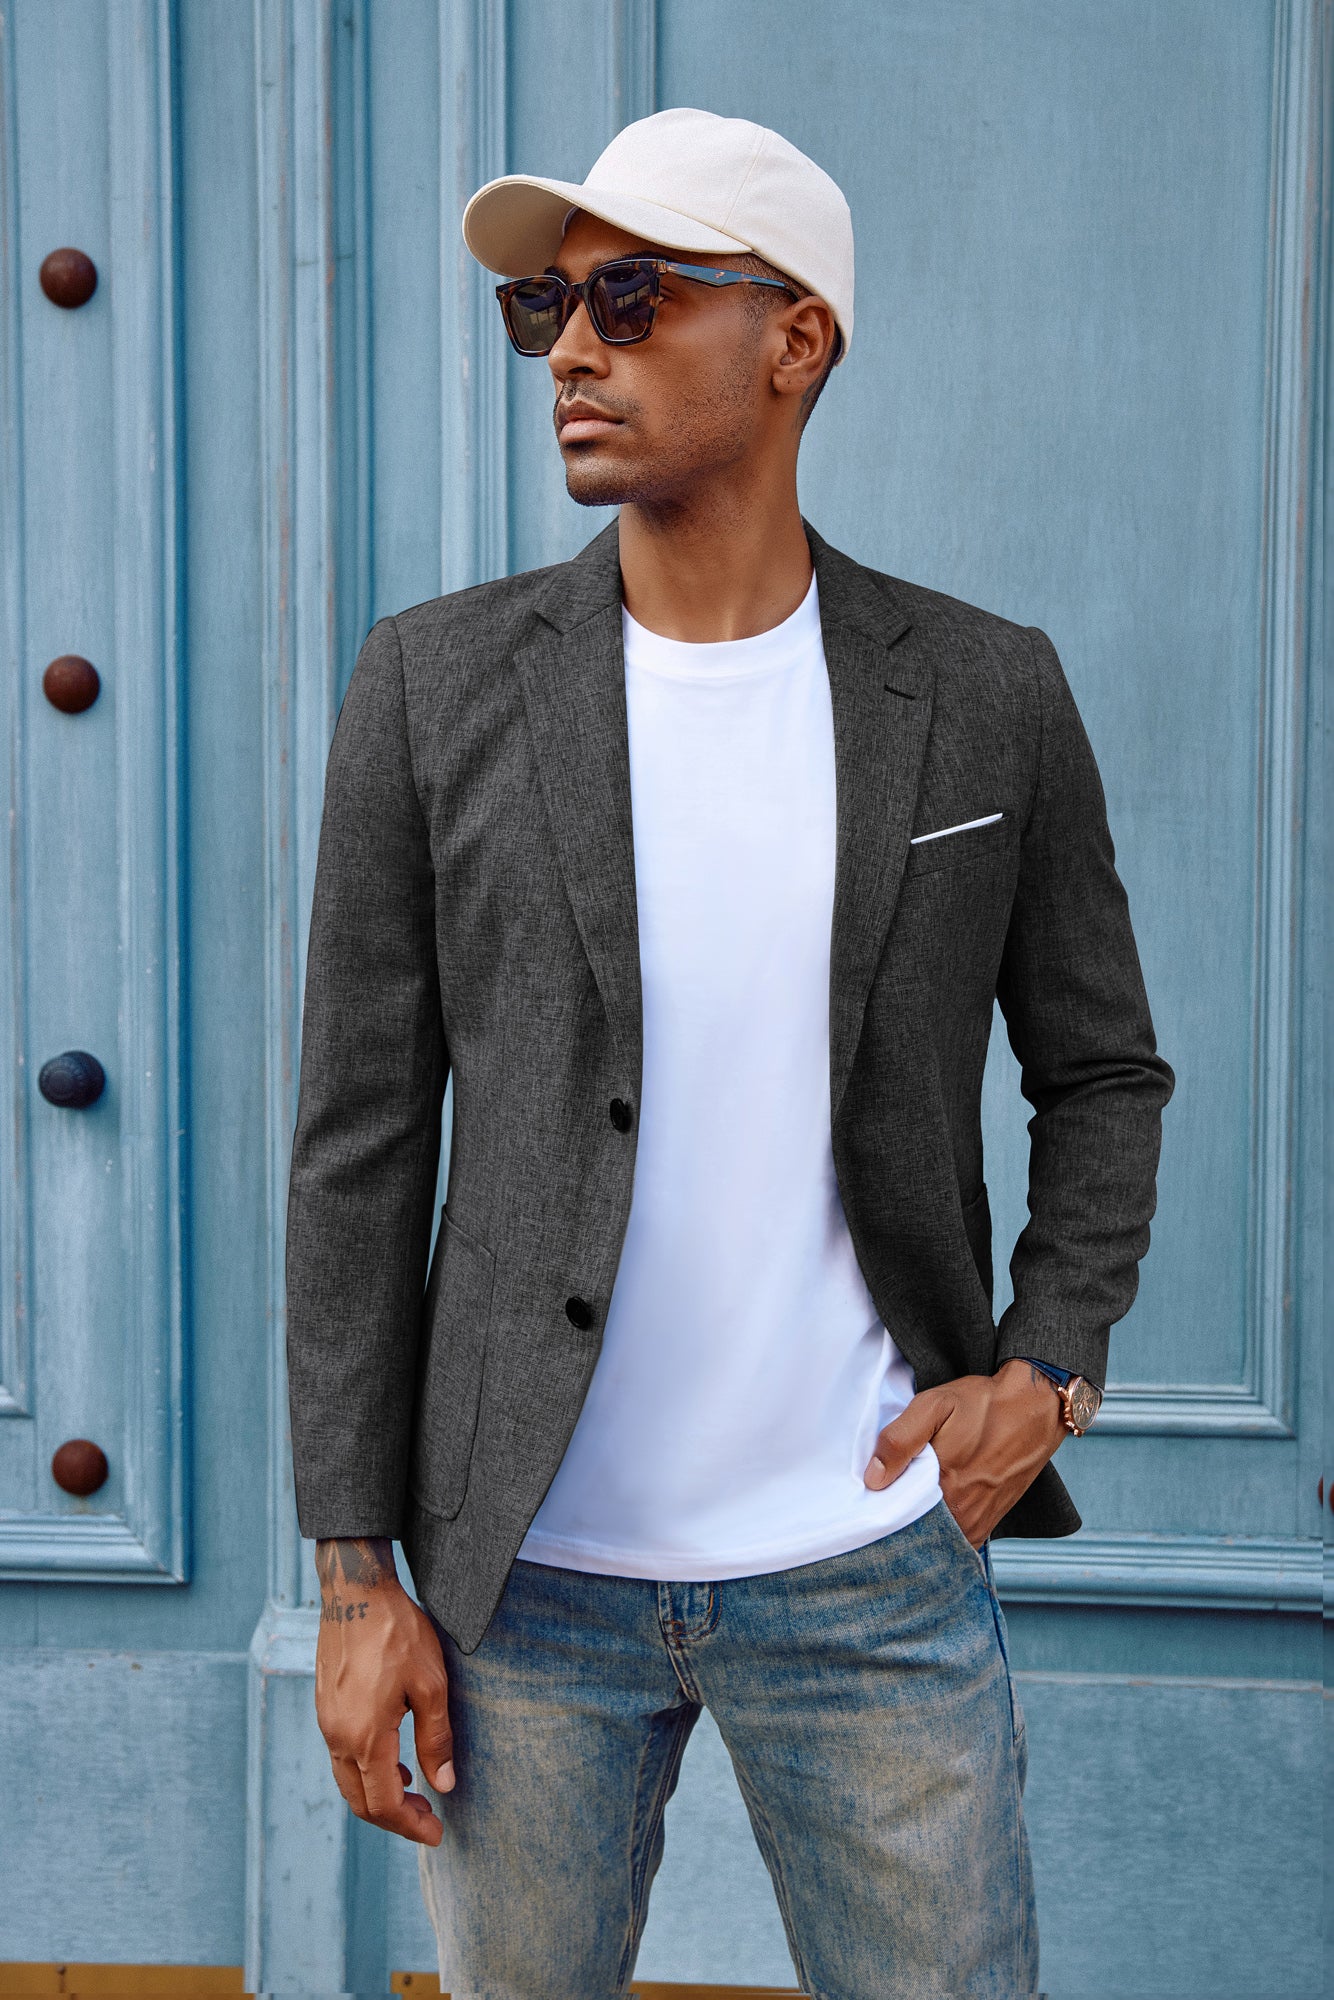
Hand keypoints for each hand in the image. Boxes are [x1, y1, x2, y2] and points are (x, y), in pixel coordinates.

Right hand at [313, 1537, 454, 1844]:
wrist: (356, 1592)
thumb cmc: (398, 1633)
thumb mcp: (431, 1684)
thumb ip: (435, 1739)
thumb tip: (443, 1785)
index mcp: (365, 1737)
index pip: (384, 1804)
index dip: (411, 1826)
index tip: (437, 1836)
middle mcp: (338, 1737)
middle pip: (361, 1802)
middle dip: (395, 1819)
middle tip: (429, 1821)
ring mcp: (326, 1723)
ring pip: (349, 1782)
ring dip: (379, 1796)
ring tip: (414, 1793)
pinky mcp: (325, 1708)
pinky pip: (341, 1757)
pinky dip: (366, 1772)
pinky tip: (392, 1760)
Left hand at [863, 1359, 1067, 1545]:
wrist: (1034, 1410)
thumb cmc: (983, 1405)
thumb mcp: (935, 1405)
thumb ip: (900, 1440)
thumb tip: (873, 1479)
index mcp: (942, 1486)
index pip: (894, 1516)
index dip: (877, 1508)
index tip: (867, 1498)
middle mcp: (961, 1513)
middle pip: (912, 1531)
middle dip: (895, 1522)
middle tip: (883, 1502)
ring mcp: (976, 1522)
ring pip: (934, 1539)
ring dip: (917, 1528)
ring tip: (906, 1504)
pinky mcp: (987, 1523)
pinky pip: (955, 1541)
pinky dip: (940, 1534)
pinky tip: (929, 1513)